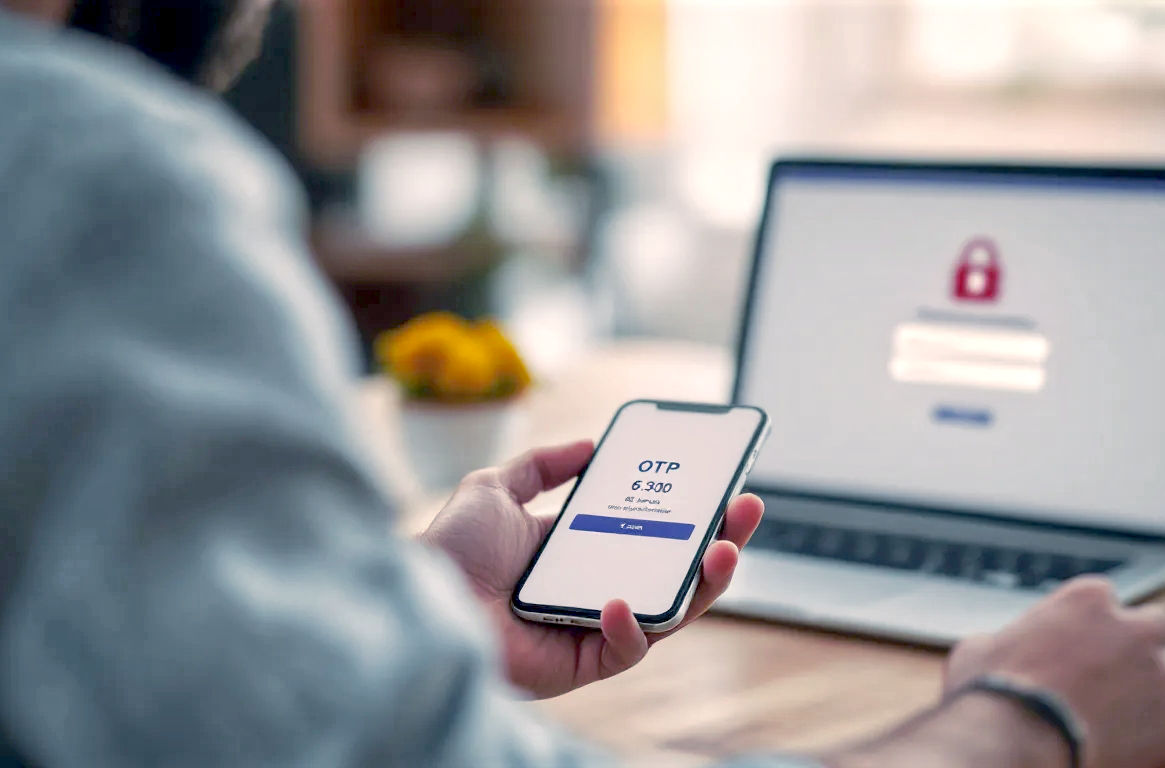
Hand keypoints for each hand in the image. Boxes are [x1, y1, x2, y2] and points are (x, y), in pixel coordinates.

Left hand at [422, 439, 763, 698]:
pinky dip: (632, 626)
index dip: (692, 511)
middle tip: (746, 509)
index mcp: (581, 550)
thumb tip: (590, 446)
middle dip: (720, 541)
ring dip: (705, 583)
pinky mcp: (583, 664)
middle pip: (677, 570)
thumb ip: (542, 465)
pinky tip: (621, 600)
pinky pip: (628, 650)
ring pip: (670, 612)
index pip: (653, 532)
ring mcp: (593, 627)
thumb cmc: (449, 551)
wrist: (419, 600)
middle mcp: (596, 588)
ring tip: (724, 549)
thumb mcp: (495, 487)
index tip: (723, 482)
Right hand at [944, 577, 1164, 767]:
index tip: (1081, 645)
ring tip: (1122, 713)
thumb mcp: (980, 649)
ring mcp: (1159, 674)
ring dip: (1155, 687)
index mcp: (1087, 599)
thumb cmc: (992, 694)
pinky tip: (1131, 739)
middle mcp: (1133, 629)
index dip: (1093, 624)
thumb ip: (1009, 640)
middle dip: (1144, 644)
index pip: (1106, 598)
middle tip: (1118, 672)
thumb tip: (1001, 650)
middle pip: (1159, 626)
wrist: (1018, 743)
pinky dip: (1162, 727)